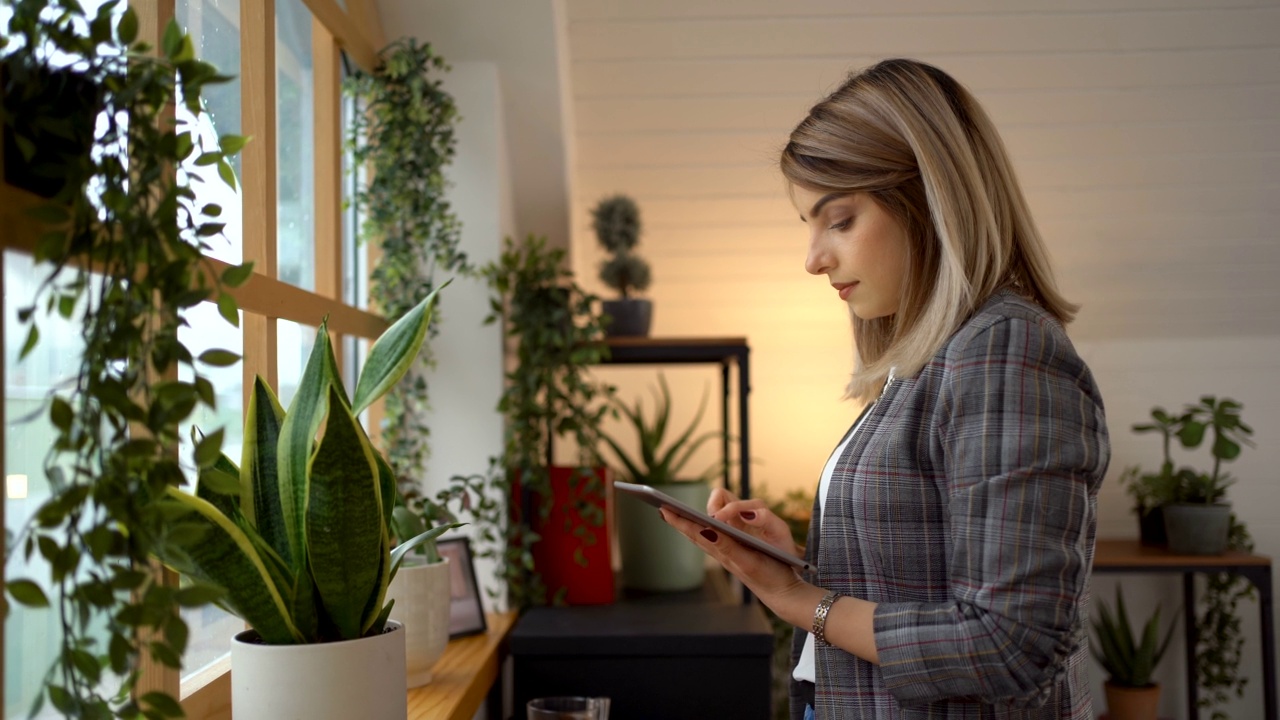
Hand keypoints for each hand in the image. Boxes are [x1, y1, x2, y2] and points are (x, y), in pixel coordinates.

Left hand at [658, 488, 804, 601]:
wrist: (782, 592)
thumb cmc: (768, 574)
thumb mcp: (746, 560)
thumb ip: (726, 544)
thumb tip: (706, 528)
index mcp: (722, 550)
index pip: (696, 531)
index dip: (680, 520)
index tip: (664, 510)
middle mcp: (722, 551)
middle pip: (695, 533)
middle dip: (679, 521)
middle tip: (663, 510)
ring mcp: (728, 553)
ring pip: (703, 536)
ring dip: (689, 525)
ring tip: (674, 517)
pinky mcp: (736, 554)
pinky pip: (715, 539)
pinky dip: (703, 531)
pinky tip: (700, 528)